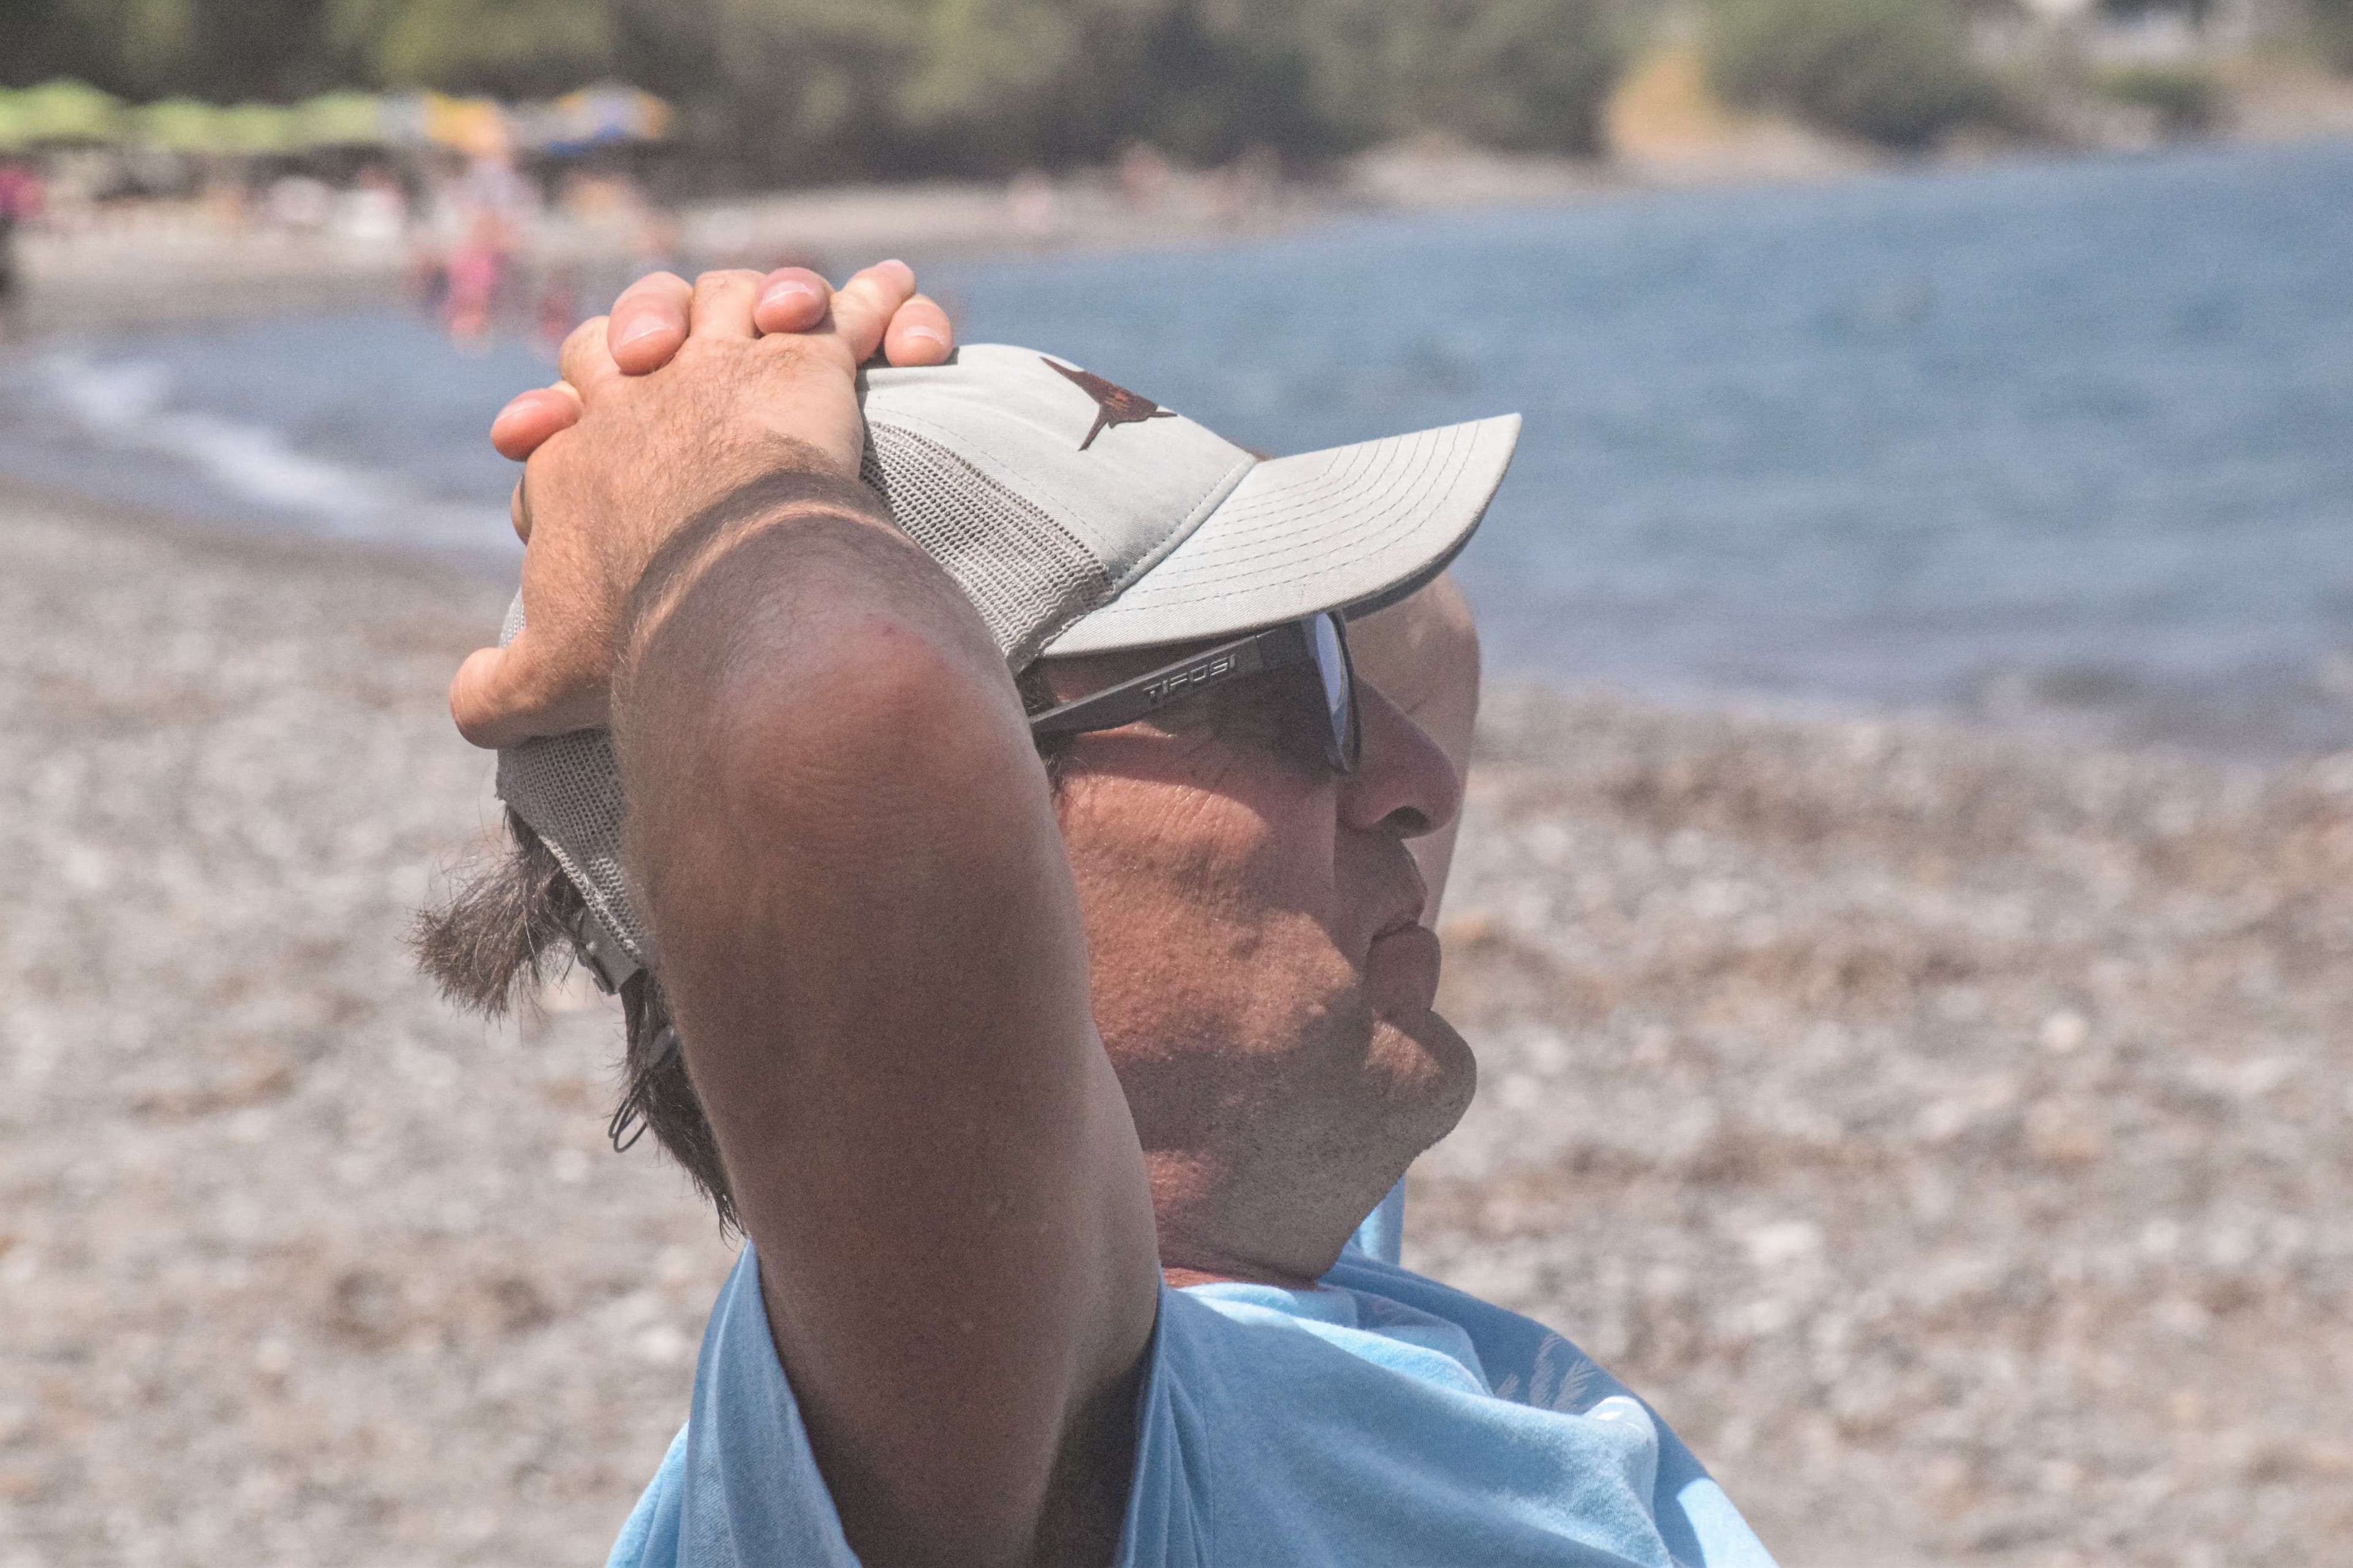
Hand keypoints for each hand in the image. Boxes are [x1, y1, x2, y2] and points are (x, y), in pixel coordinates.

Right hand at [449, 262, 945, 747]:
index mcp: (572, 461)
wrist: (726, 592)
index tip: (572, 461)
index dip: (564, 440)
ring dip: (747, 301)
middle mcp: (637, 398)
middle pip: (622, 335)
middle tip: (651, 359)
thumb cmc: (640, 633)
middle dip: (634, 334)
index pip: (562, 431)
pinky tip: (899, 289)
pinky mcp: (804, 366)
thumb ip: (495, 691)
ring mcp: (720, 371)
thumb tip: (465, 704)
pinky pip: (844, 315)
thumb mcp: (544, 683)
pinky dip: (872, 303)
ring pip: (723, 300)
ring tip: (781, 316)